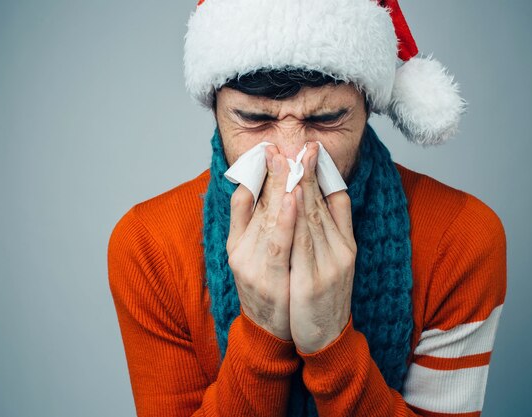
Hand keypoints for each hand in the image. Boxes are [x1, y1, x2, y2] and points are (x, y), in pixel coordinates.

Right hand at [226, 146, 296, 339]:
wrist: (268, 333)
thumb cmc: (267, 288)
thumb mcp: (249, 255)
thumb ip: (250, 221)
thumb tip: (255, 187)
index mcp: (237, 240)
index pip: (248, 198)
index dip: (259, 171)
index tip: (270, 147)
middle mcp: (240, 248)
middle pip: (258, 203)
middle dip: (272, 171)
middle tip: (282, 143)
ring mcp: (251, 263)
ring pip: (268, 217)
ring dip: (280, 186)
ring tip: (289, 160)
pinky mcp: (266, 278)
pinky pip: (278, 243)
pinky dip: (285, 218)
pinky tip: (294, 196)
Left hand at [289, 142, 356, 353]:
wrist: (326, 338)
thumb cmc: (326, 296)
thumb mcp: (339, 261)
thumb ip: (336, 228)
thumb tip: (330, 194)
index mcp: (346, 244)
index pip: (334, 201)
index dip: (322, 173)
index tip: (311, 148)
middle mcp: (341, 251)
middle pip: (321, 204)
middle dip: (307, 172)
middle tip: (297, 143)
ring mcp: (328, 266)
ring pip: (312, 219)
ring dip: (299, 186)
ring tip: (289, 160)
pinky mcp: (312, 282)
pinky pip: (300, 244)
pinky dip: (294, 217)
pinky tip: (287, 196)